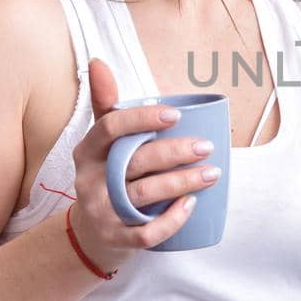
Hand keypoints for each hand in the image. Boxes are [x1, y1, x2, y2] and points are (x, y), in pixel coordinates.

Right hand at [67, 57, 220, 270]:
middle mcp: (90, 180)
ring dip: (183, 183)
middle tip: (206, 146)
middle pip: (135, 161)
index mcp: (88, 151)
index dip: (142, 119)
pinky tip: (192, 205)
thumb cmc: (104, 177)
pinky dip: (171, 220)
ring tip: (212, 173)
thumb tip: (98, 61)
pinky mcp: (115, 239)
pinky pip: (146, 233)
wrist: (89, 234)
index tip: (175, 115)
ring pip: (145, 195)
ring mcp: (101, 212)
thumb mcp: (100, 143)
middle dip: (175, 152)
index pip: (110, 127)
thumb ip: (105, 104)